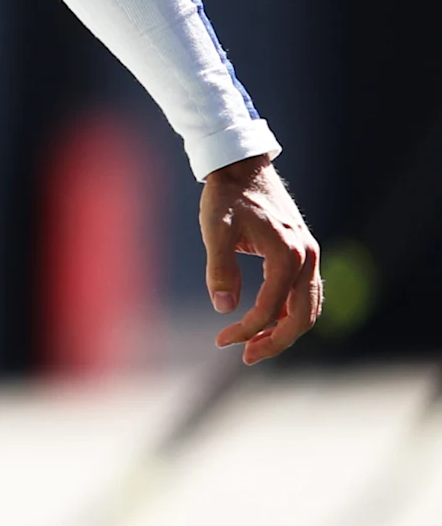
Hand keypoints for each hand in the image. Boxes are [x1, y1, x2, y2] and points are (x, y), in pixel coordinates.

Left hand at [199, 154, 320, 363]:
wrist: (243, 169)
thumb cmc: (226, 198)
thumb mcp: (216, 231)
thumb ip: (220, 269)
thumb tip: (223, 307)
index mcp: (287, 253)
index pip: (272, 306)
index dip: (247, 329)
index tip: (221, 340)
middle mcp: (307, 256)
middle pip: (302, 315)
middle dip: (275, 341)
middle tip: (244, 356)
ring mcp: (310, 255)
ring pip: (308, 307)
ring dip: (284, 330)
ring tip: (252, 346)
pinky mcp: (304, 254)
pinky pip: (305, 294)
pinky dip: (290, 313)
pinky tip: (265, 323)